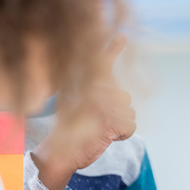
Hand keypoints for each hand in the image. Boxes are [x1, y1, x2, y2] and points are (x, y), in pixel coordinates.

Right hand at [32, 34, 135, 189]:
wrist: (58, 154)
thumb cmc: (71, 131)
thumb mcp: (82, 106)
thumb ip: (99, 94)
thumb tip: (119, 93)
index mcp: (87, 84)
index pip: (102, 62)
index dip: (112, 48)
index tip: (121, 35)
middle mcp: (96, 89)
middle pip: (125, 98)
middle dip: (117, 113)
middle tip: (96, 123)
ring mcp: (104, 104)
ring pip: (130, 113)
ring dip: (120, 125)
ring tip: (99, 129)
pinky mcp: (111, 120)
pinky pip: (131, 127)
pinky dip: (122, 135)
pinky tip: (106, 137)